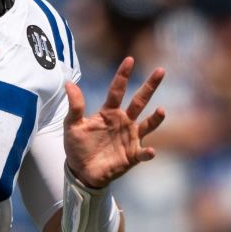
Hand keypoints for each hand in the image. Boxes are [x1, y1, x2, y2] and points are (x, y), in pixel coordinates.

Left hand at [63, 57, 166, 188]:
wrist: (82, 171)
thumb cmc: (77, 146)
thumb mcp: (72, 125)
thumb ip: (75, 106)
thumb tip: (69, 83)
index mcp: (109, 112)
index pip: (117, 90)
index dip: (123, 75)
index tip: (129, 59)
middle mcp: (124, 121)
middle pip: (139, 101)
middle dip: (150, 86)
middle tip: (160, 70)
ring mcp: (130, 137)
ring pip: (148, 124)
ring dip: (155, 118)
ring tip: (162, 110)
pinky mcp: (133, 155)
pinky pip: (143, 152)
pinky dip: (148, 152)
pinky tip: (150, 150)